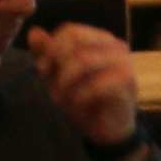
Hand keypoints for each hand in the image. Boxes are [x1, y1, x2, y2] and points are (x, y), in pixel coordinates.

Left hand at [37, 19, 141, 151]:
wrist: (107, 129)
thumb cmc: (84, 98)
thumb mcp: (58, 75)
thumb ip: (48, 53)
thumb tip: (33, 32)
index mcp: (101, 40)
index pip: (71, 31)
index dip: (50, 49)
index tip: (42, 70)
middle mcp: (116, 46)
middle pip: (76, 41)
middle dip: (57, 63)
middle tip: (51, 86)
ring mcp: (124, 62)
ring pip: (83, 60)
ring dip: (65, 83)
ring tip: (62, 100)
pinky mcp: (126, 83)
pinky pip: (94, 84)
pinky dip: (79, 97)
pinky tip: (77, 106)